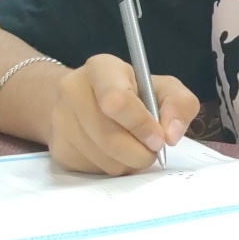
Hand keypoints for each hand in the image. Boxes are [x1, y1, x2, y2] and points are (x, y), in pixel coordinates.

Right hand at [47, 53, 201, 175]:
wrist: (85, 101)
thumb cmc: (132, 92)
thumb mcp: (162, 87)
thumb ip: (179, 104)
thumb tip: (172, 135)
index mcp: (101, 69)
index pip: (116, 101)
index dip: (141, 125)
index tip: (159, 139)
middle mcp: (73, 91)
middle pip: (110, 138)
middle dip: (140, 152)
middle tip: (152, 150)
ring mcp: (61, 121)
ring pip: (104, 160)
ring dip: (128, 163)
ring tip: (134, 148)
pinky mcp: (59, 148)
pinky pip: (93, 171)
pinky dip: (112, 168)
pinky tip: (115, 153)